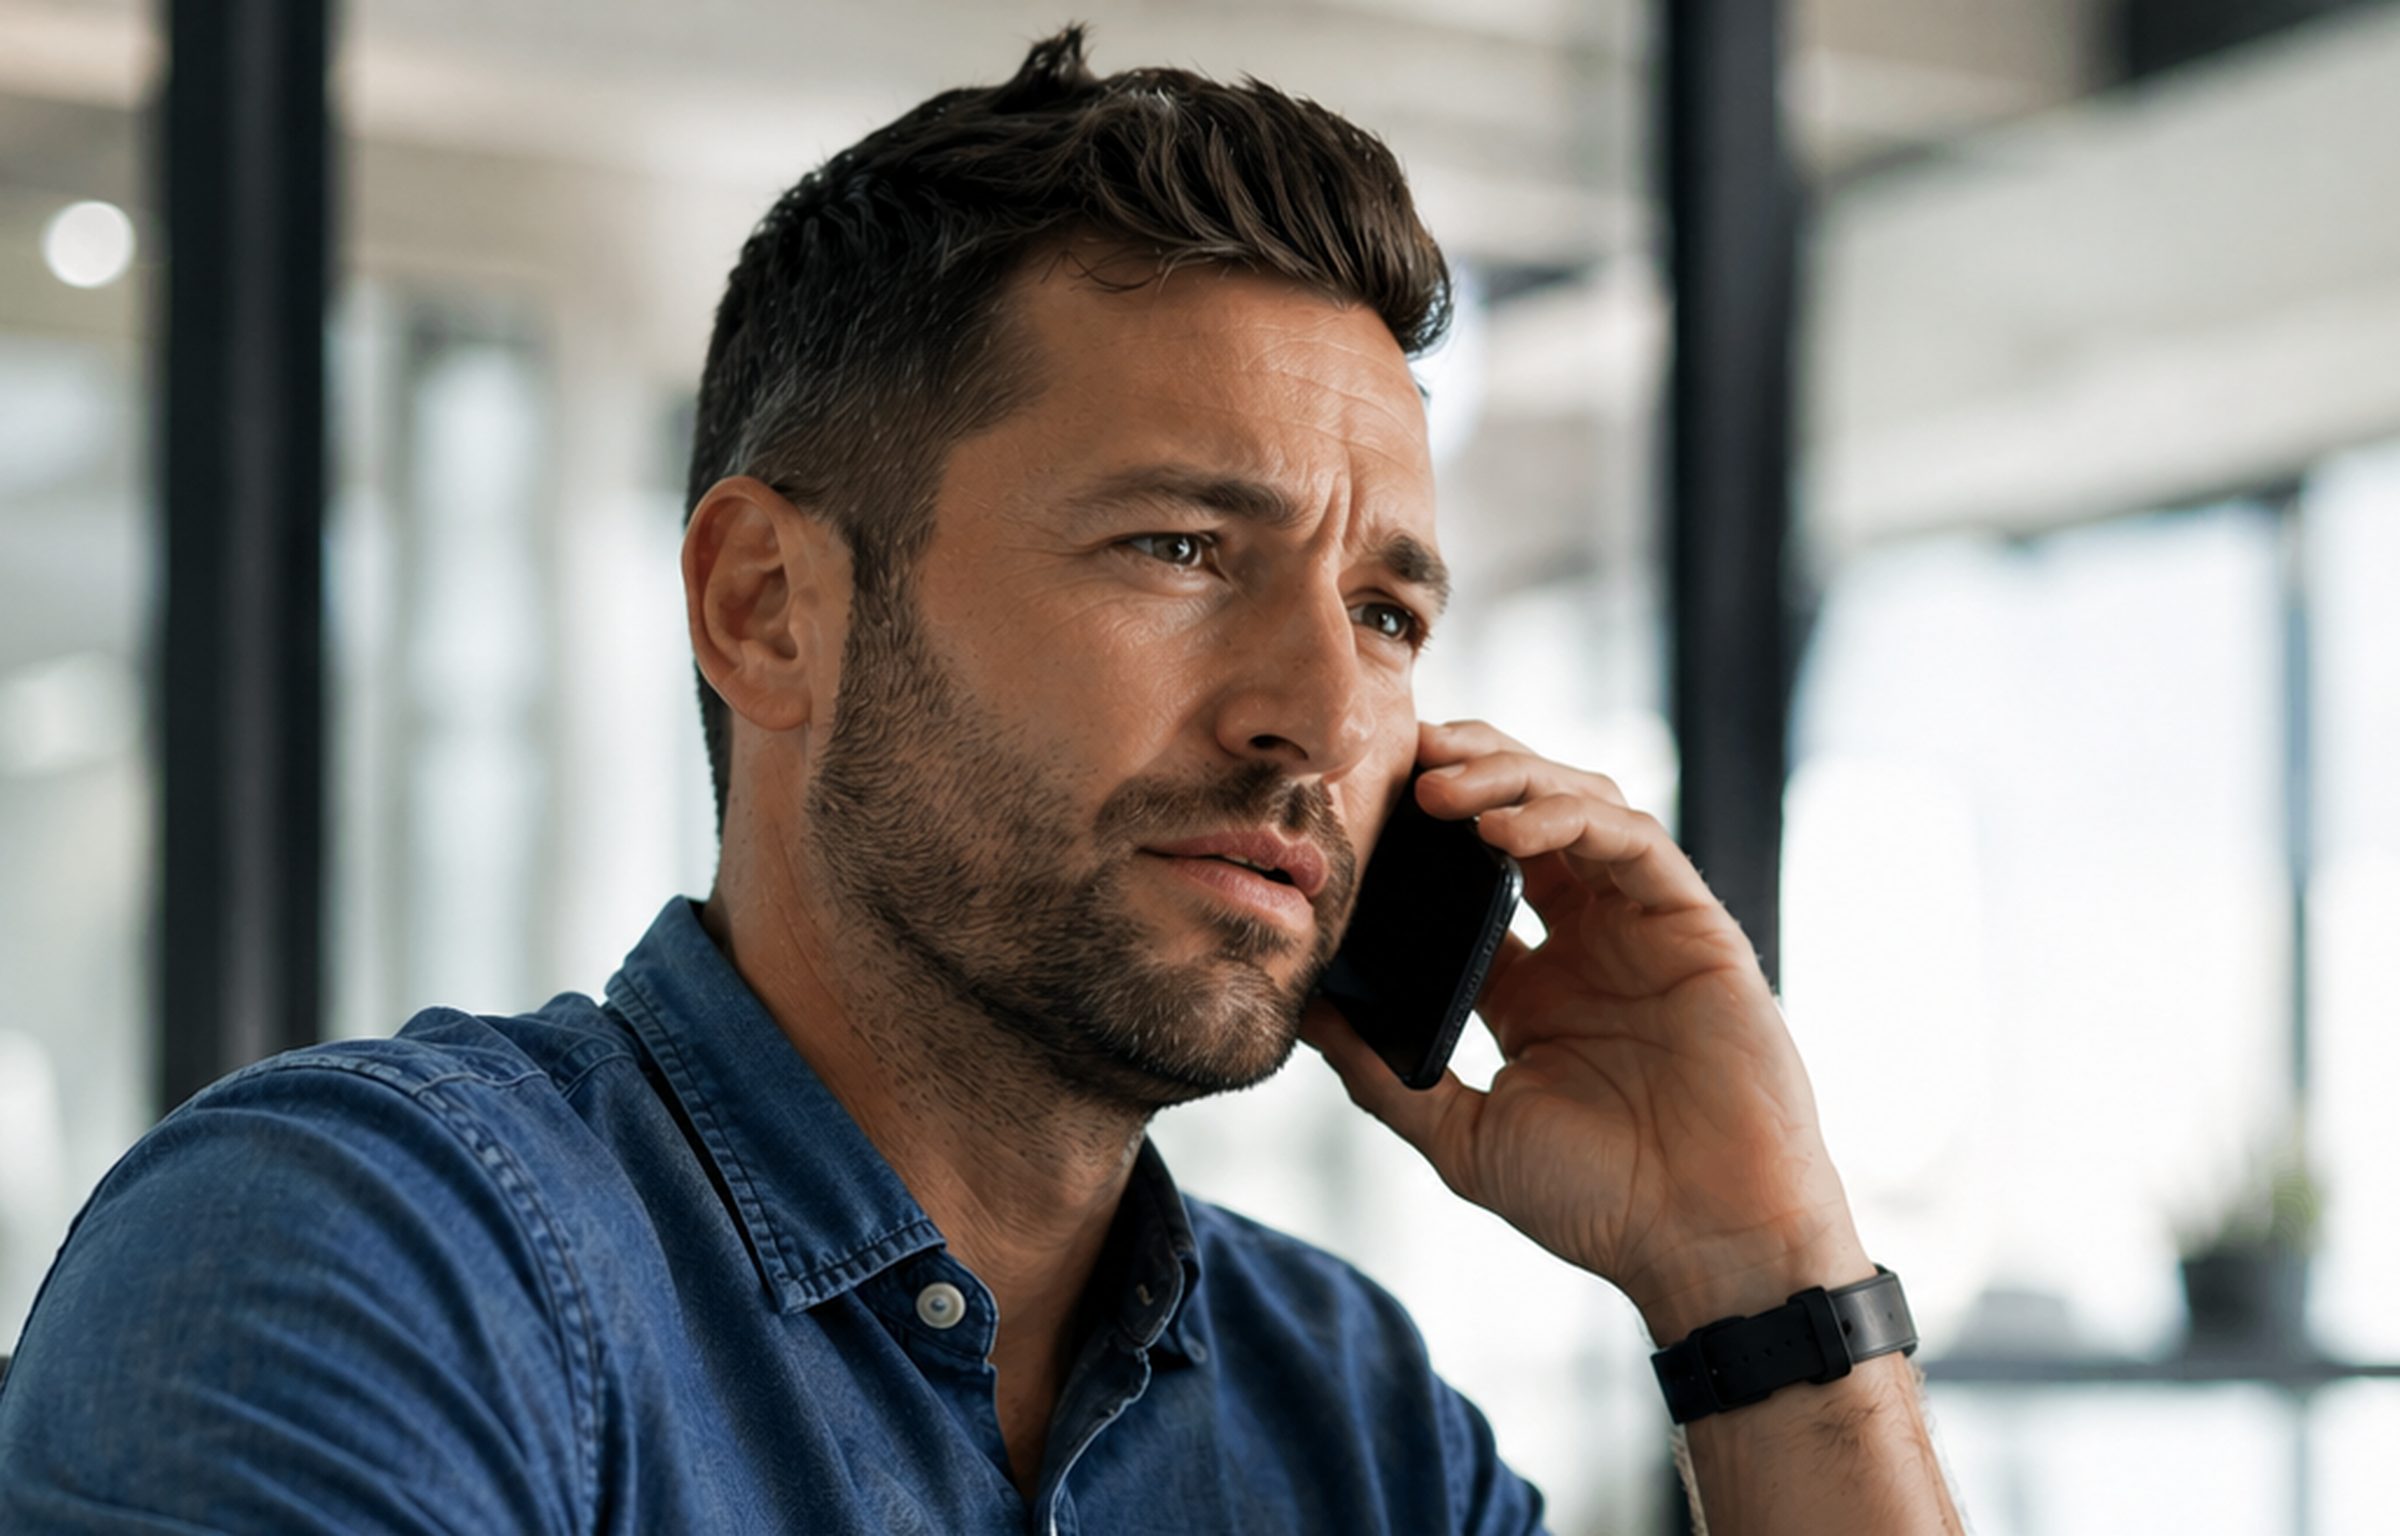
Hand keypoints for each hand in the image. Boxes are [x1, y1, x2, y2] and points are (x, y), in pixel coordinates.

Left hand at [1302, 719, 1872, 1341]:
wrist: (1707, 1247)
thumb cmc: (1599, 1203)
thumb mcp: (1463, 1135)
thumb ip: (1385, 1075)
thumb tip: (1302, 1014)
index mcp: (1532, 988)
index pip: (1468, 879)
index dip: (1418, 835)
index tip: (1356, 806)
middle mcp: (1588, 944)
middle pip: (1524, 817)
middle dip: (1465, 773)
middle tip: (1401, 757)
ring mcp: (1643, 930)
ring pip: (1578, 807)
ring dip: (1508, 782)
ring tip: (1438, 786)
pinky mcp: (1695, 927)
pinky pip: (1631, 843)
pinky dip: (1568, 819)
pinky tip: (1505, 829)